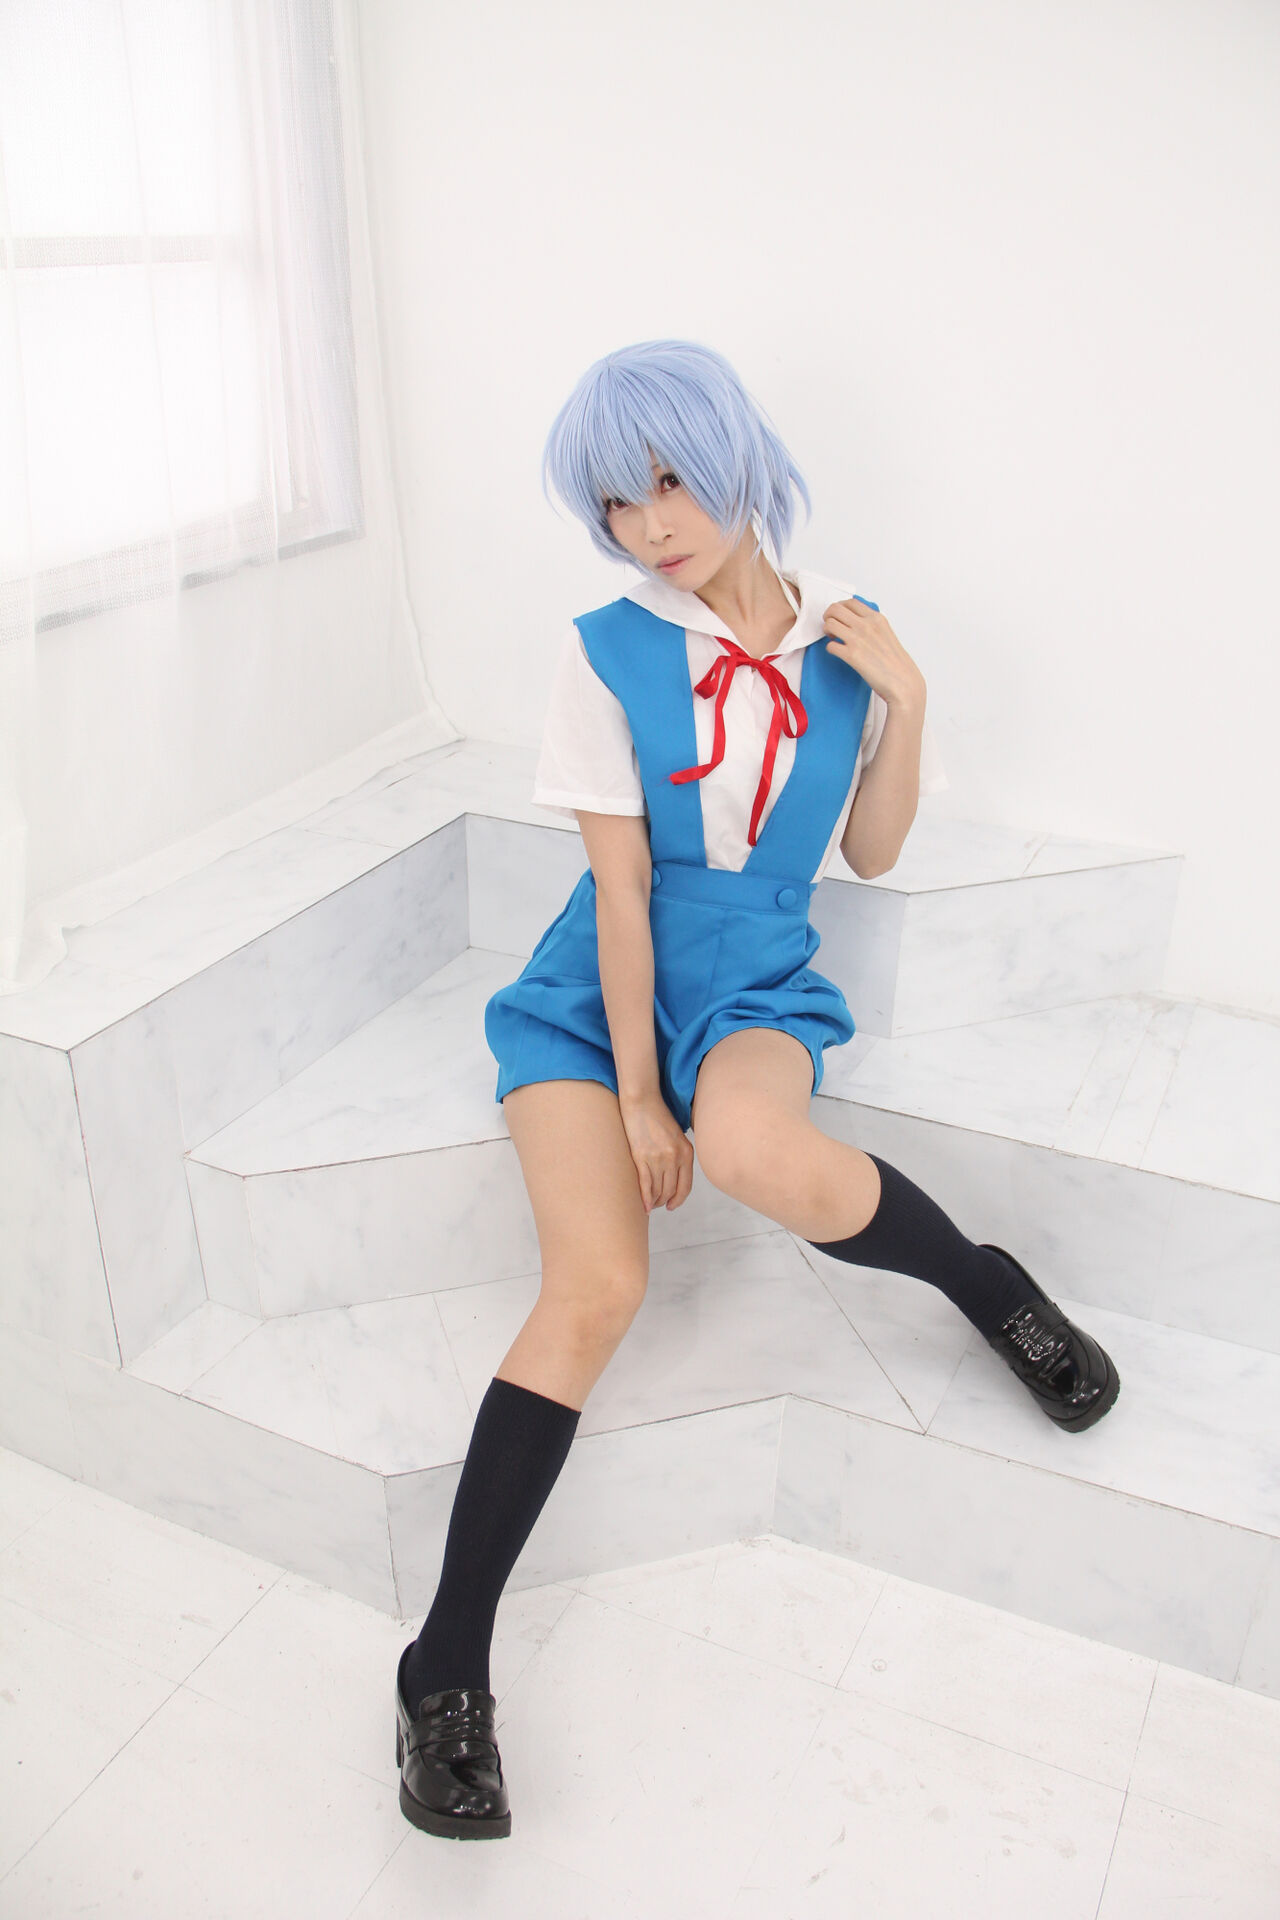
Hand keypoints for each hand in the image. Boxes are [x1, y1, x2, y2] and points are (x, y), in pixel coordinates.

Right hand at [619, 1091, 694, 1211]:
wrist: (642, 1102)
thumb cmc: (658, 1117)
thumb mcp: (677, 1136)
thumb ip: (680, 1156)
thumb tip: (675, 1177)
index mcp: (686, 1152)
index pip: (686, 1186)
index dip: (679, 1199)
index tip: (672, 1205)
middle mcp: (674, 1157)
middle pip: (671, 1190)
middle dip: (665, 1202)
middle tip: (659, 1205)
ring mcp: (658, 1158)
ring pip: (658, 1190)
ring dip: (654, 1201)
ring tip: (650, 1205)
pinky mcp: (642, 1157)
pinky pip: (645, 1185)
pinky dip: (645, 1198)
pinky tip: (644, 1206)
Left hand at [823, 596, 926, 713]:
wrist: (902, 681)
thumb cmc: (896, 662)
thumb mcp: (886, 633)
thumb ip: (872, 624)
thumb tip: (855, 621)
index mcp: (876, 618)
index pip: (850, 602)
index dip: (839, 607)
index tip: (838, 616)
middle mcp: (866, 625)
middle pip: (835, 609)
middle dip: (828, 616)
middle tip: (831, 626)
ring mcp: (858, 639)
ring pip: (829, 624)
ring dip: (827, 631)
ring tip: (834, 639)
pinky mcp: (851, 655)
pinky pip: (830, 646)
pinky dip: (830, 648)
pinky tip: (838, 652)